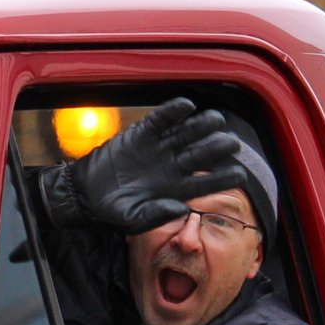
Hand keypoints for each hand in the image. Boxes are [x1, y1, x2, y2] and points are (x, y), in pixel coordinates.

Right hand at [42, 97, 237, 233]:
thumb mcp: (133, 219)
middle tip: (232, 143)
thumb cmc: (111, 211)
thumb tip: (182, 208)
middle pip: (203, 153)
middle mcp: (173, 166)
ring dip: (202, 125)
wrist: (85, 193)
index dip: (224, 178)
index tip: (240, 176)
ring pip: (187, 133)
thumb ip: (157, 214)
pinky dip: (172, 112)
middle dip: (218, 147)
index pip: (207, 183)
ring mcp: (159, 148)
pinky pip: (161, 120)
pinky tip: (186, 106)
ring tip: (215, 120)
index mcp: (177, 189)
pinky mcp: (142, 133)